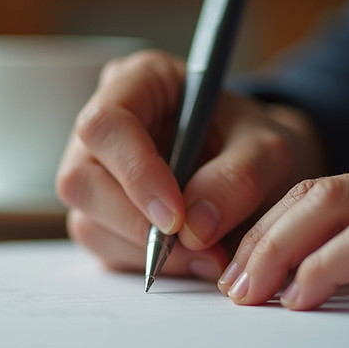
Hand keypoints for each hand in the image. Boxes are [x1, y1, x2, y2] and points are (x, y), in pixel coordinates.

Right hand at [56, 50, 324, 278]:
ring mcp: (94, 175)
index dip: (134, 172)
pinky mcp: (99, 217)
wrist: (257, 174)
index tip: (177, 217)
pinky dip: (147, 264)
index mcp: (136, 83)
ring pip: (88, 222)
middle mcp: (102, 129)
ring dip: (146, 252)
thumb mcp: (269, 149)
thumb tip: (195, 227)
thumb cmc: (254, 145)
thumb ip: (240, 178)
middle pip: (80, 180)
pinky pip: (104, 250)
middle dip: (137, 224)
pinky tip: (189, 259)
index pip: (105, 124)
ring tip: (206, 256)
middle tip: (198, 248)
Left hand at [220, 149, 348, 311]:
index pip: (317, 191)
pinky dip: (328, 265)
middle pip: (313, 192)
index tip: (236, 267)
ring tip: (249, 292)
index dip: (267, 227)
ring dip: (278, 249)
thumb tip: (315, 283)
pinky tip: (303, 294)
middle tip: (228, 284)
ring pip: (332, 204)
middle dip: (259, 238)